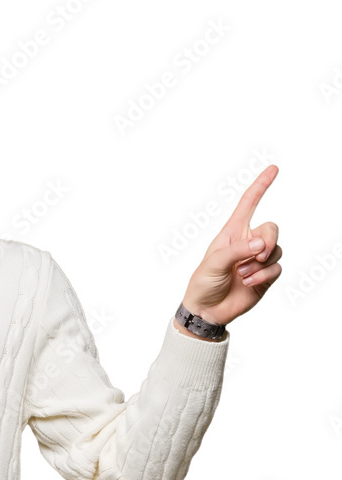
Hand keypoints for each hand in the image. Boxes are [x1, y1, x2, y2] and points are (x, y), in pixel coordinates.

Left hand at [181, 165, 281, 325]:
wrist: (207, 310)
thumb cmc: (203, 283)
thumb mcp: (213, 263)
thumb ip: (237, 251)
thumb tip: (261, 245)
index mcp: (232, 233)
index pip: (248, 204)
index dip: (260, 186)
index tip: (273, 169)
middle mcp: (247, 243)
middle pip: (271, 228)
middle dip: (268, 240)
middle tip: (257, 254)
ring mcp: (257, 260)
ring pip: (276, 250)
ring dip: (260, 263)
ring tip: (242, 275)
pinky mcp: (265, 276)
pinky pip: (276, 268)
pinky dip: (264, 275)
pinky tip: (248, 283)